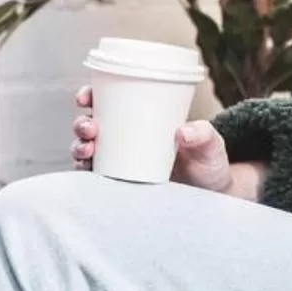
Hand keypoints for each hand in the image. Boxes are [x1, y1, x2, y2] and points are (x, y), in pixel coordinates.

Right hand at [71, 87, 265, 199]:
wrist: (212, 194)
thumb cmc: (209, 162)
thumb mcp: (210, 144)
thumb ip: (203, 134)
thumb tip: (182, 132)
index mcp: (141, 119)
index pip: (107, 102)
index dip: (90, 96)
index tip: (86, 97)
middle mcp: (124, 138)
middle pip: (90, 125)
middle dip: (82, 124)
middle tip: (91, 129)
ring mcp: (120, 162)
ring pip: (87, 150)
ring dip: (79, 147)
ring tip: (88, 149)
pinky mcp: (121, 185)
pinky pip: (95, 178)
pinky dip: (84, 173)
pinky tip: (86, 170)